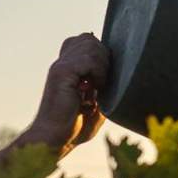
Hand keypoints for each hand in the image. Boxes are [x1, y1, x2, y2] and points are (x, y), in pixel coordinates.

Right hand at [18, 33, 110, 158]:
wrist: (55, 138)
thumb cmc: (75, 126)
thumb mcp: (97, 103)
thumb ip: (104, 86)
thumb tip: (123, 74)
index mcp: (67, 66)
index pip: (86, 40)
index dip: (101, 54)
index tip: (104, 79)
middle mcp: (62, 62)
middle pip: (89, 39)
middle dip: (105, 58)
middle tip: (103, 82)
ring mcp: (60, 65)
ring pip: (91, 45)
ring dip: (103, 66)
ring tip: (99, 87)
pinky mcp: (62, 72)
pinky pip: (89, 59)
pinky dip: (99, 73)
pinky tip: (96, 88)